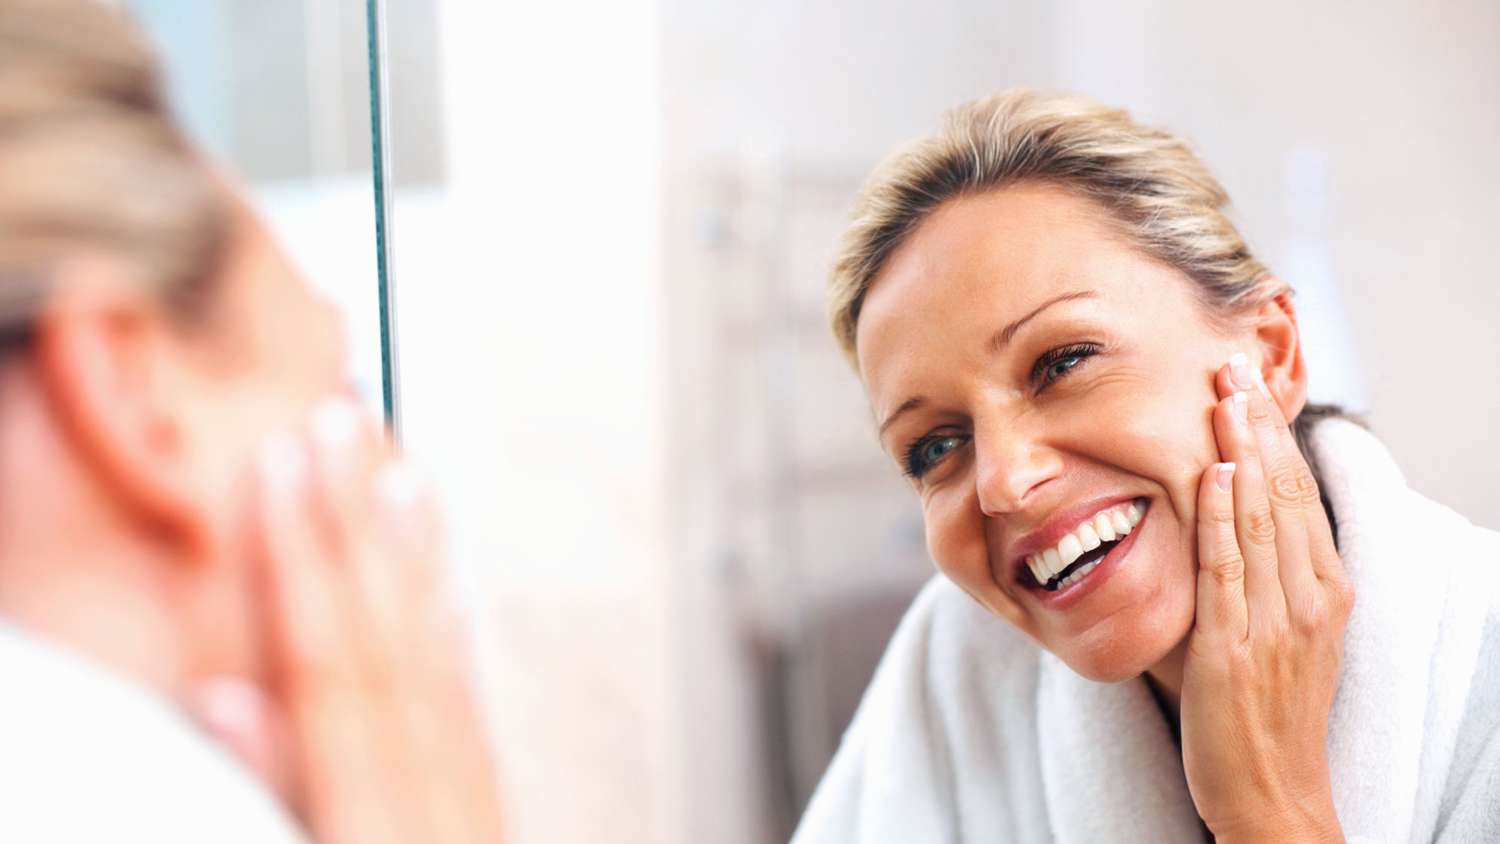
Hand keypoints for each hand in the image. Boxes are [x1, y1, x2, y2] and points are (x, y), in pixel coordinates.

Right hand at [193, 398, 505, 843]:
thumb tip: (221, 695)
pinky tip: (452, 589)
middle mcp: (433, 789)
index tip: (283, 459)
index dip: (300, 549)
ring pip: (442, 655)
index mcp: (374, 808)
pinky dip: (458, 640)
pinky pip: (475, 706)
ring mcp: (472, 801)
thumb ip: (271, 786)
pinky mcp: (489, 817)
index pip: (328, 653)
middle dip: (359, 519)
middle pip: (390, 632)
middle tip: (343, 422)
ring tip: (404, 472)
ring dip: (418, 557)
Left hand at [1179, 356, 1353, 841]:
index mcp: (1325, 591)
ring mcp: (1276, 624)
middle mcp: (1310, 600)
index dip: (1275, 436)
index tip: (1251, 384)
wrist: (1274, 795)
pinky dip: (1221, 518)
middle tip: (1233, 364)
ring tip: (1223, 396)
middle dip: (1258, 425)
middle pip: (1284, 493)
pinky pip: (1228, 571)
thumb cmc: (1267, 714)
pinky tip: (1212, 474)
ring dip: (1240, 451)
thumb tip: (1228, 512)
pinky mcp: (1235, 649)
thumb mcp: (1282, 634)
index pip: (1300, 494)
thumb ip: (1262, 576)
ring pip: (1260, 520)